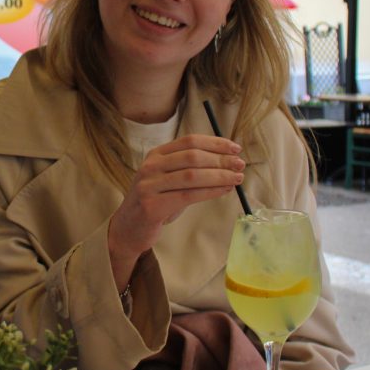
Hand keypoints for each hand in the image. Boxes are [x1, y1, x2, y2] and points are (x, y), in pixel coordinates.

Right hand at [106, 134, 244, 290]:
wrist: (129, 228)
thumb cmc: (156, 202)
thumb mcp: (169, 179)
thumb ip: (190, 169)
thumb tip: (227, 162)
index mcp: (156, 155)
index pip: (189, 141)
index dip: (215, 143)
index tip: (235, 148)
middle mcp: (150, 166)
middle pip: (192, 156)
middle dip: (220, 159)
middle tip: (240, 164)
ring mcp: (149, 185)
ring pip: (192, 175)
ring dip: (219, 175)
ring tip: (237, 178)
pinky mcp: (152, 206)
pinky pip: (188, 195)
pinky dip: (210, 192)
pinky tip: (224, 191)